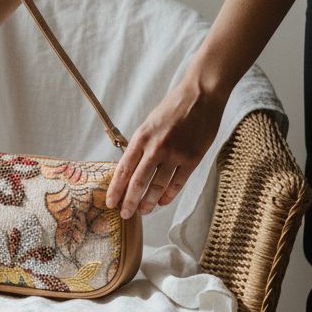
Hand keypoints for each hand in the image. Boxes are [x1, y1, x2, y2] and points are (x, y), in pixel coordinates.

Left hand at [104, 79, 227, 219]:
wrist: (201, 96)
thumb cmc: (173, 108)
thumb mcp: (149, 123)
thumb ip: (141, 145)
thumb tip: (131, 168)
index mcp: (141, 137)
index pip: (124, 169)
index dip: (116, 189)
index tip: (110, 203)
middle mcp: (156, 147)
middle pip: (138, 182)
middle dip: (130, 201)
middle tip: (126, 215)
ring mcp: (175, 154)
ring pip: (158, 186)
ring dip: (149, 202)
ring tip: (143, 212)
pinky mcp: (192, 158)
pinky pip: (177, 183)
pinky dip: (168, 195)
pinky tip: (162, 202)